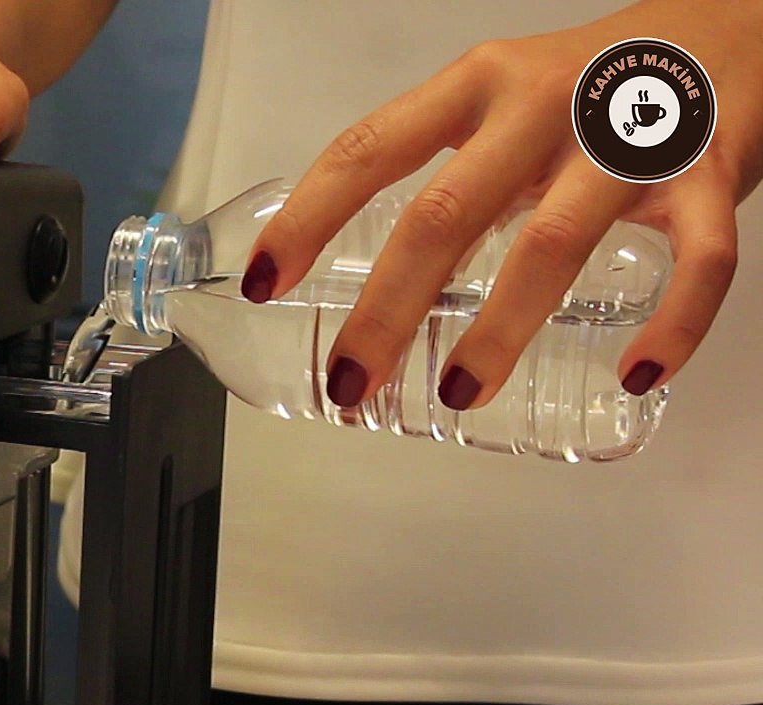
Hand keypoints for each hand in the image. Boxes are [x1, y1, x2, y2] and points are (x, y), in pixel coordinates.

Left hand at [246, 0, 762, 406]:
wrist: (739, 28)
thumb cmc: (595, 87)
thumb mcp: (503, 106)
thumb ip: (446, 172)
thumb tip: (363, 276)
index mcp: (477, 84)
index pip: (369, 148)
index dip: (307, 216)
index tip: (263, 282)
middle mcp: (543, 103)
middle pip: (446, 213)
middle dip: (388, 308)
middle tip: (351, 381)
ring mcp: (628, 138)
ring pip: (552, 244)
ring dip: (498, 330)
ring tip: (457, 394)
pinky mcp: (713, 172)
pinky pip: (699, 260)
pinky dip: (673, 323)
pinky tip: (635, 373)